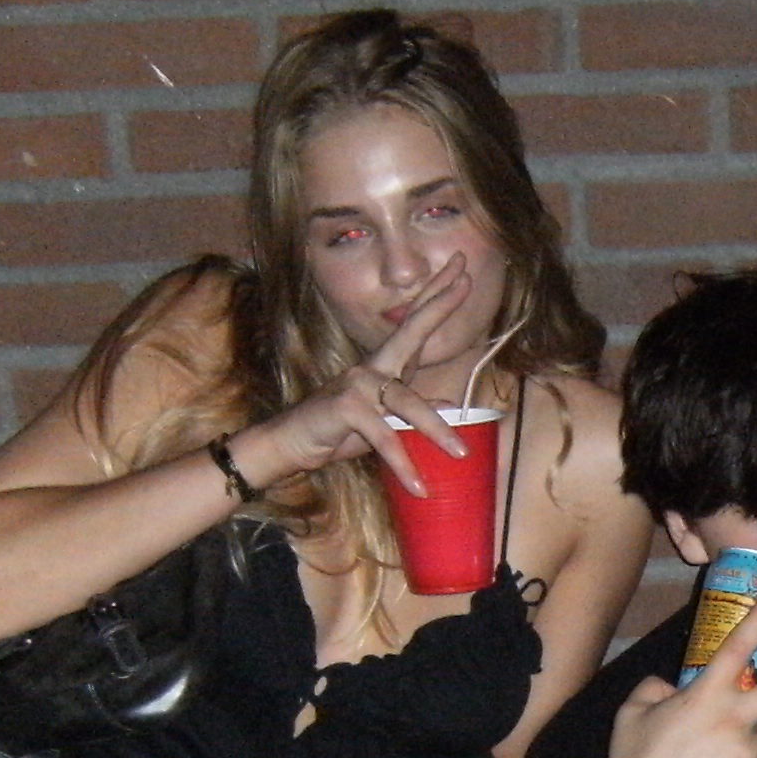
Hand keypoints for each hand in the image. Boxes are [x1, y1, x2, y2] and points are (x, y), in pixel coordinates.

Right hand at [244, 258, 480, 497]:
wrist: (289, 445)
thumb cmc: (337, 431)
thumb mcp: (383, 423)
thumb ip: (413, 411)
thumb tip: (450, 404)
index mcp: (384, 367)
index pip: (415, 326)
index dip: (438, 298)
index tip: (462, 272)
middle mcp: (373, 367)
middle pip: (412, 331)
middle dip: (440, 304)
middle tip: (466, 278)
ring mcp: (358, 384)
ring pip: (408, 403)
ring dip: (436, 431)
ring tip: (460, 452)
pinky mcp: (347, 407)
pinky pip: (384, 438)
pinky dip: (403, 464)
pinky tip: (418, 485)